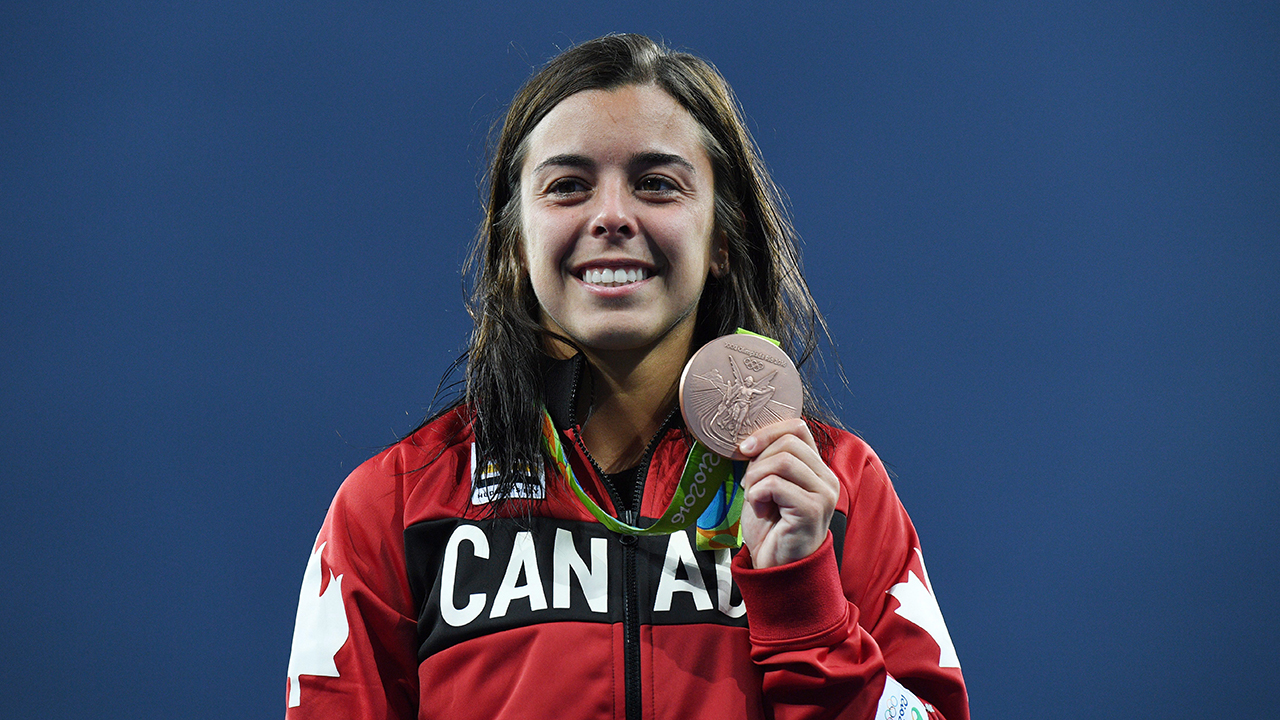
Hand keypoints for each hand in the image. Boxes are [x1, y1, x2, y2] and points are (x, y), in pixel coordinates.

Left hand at [736, 418, 838, 568]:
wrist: (776, 568)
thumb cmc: (771, 529)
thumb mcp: (766, 486)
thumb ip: (766, 461)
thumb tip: (748, 440)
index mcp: (816, 468)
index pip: (797, 427)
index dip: (767, 431)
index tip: (744, 449)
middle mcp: (826, 478)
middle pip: (787, 442)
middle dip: (757, 460)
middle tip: (749, 485)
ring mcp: (823, 494)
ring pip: (782, 460)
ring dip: (756, 477)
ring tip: (754, 498)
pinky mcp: (812, 510)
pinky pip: (776, 484)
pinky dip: (757, 494)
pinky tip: (760, 511)